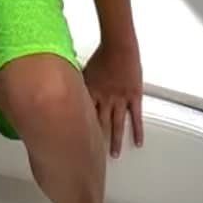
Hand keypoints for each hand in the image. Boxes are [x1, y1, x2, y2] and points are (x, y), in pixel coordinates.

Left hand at [83, 40, 143, 157]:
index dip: (80, 130)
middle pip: (100, 124)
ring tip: (114, 155)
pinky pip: (136, 117)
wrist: (118, 46)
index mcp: (90, 93)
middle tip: (94, 156)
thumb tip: (63, 84)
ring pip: (117, 125)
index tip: (77, 143)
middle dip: (97, 141)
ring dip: (115, 141)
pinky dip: (137, 131)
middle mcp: (104, 100)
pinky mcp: (134, 97)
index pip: (83, 116)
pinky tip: (138, 143)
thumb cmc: (101, 54)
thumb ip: (75, 81)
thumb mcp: (83, 69)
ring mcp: (120, 100)